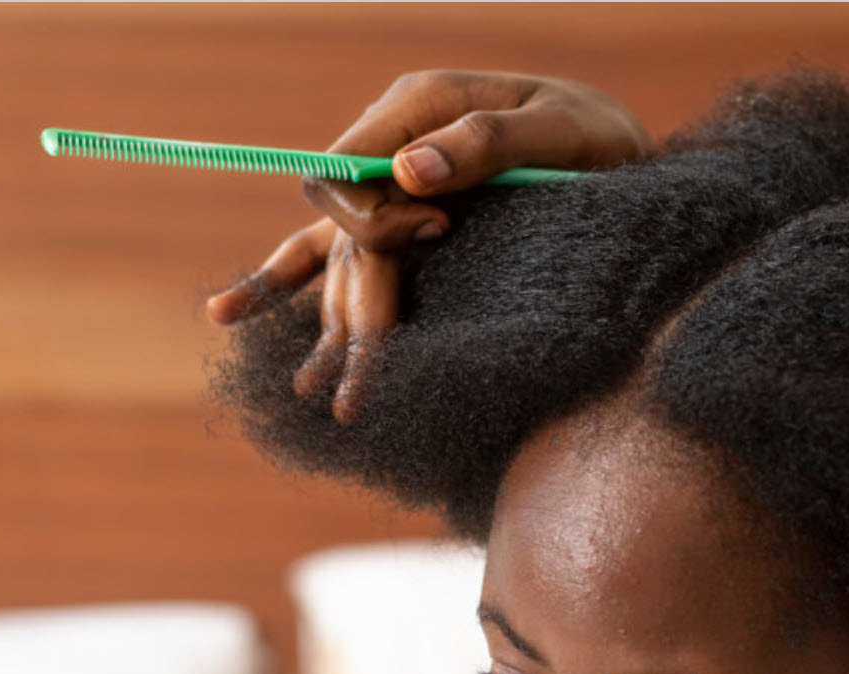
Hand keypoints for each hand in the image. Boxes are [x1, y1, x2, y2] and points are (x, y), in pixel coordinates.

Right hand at [206, 70, 648, 423]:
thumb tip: (409, 171)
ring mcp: (391, 188)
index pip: (347, 166)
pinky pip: (325, 252)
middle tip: (357, 389)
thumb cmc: (599, 138)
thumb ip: (487, 143)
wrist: (619, 154)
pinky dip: (278, 283)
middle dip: (349, 309)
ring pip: (335, 257)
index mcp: (419, 107)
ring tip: (313, 390)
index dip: (373, 214)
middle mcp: (392, 146)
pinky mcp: (403, 223)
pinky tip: (228, 313)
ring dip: (323, 324)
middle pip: (340, 229)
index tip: (437, 233)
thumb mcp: (559, 132)